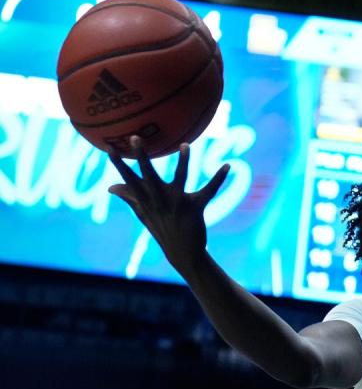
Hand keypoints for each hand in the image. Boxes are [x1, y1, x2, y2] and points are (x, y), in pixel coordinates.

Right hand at [107, 137, 228, 273]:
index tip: (108, 147)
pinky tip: (227, 165)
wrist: (183, 252)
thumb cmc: (162, 228)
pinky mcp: (196, 208)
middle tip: (135, 136)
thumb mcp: (143, 213)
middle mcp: (160, 200)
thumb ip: (129, 197)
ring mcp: (178, 204)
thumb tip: (110, 187)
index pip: (129, 180)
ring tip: (185, 145)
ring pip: (180, 178)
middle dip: (142, 157)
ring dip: (184, 161)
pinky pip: (209, 190)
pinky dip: (219, 178)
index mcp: (147, 200)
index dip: (118, 164)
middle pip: (149, 175)